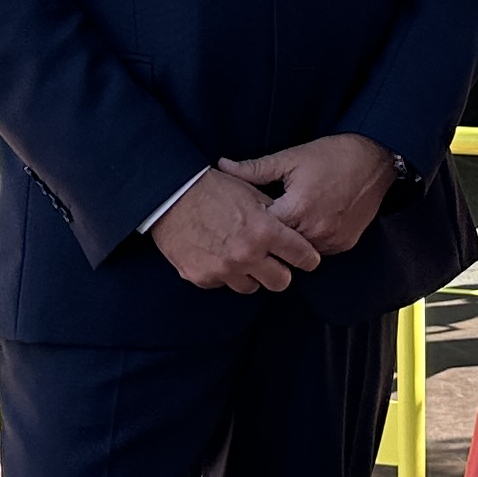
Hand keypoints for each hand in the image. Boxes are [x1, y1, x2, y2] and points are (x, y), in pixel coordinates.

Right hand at [151, 165, 319, 293]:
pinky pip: (223, 284)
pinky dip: (224, 273)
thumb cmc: (212, 189)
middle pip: (281, 282)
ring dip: (251, 274)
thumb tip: (294, 229)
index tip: (307, 258)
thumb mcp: (251, 193)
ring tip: (241, 255)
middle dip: (281, 272)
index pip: (302, 257)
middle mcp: (247, 255)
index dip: (308, 258)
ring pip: (252, 287)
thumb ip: (275, 214)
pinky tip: (217, 254)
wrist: (169, 195)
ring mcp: (223, 269)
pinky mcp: (202, 277)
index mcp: (264, 231)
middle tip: (274, 261)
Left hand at [224, 133, 396, 256]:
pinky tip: (303, 227)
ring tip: (281, 225)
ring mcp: (332, 240)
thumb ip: (254, 169)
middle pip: (278, 245)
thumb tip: (222, 167)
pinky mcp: (344, 244)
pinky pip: (318, 250)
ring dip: (288, 241)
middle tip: (255, 227)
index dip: (249, 223)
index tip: (240, 218)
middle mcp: (315, 230)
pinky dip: (308, 241)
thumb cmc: (333, 155)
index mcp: (298, 208)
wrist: (376, 159)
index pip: (261, 229)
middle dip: (267, 236)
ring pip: (298, 252)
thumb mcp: (290, 158)